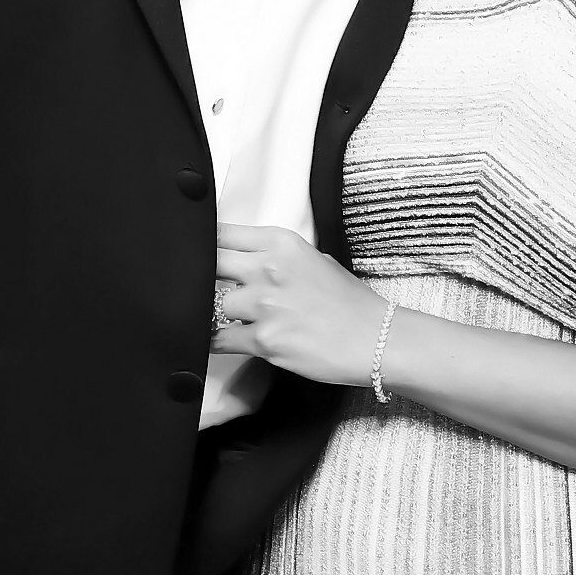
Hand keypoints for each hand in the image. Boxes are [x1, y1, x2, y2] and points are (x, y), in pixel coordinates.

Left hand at [212, 221, 390, 386]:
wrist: (377, 340)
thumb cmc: (351, 303)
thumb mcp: (316, 260)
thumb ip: (277, 257)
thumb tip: (246, 262)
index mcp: (282, 242)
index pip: (223, 232)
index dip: (205, 244)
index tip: (198, 253)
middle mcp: (270, 268)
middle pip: (210, 263)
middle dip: (206, 276)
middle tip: (210, 288)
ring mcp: (265, 304)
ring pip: (216, 303)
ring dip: (224, 314)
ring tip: (245, 321)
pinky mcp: (264, 339)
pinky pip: (220, 338)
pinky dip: (218, 342)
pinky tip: (225, 341)